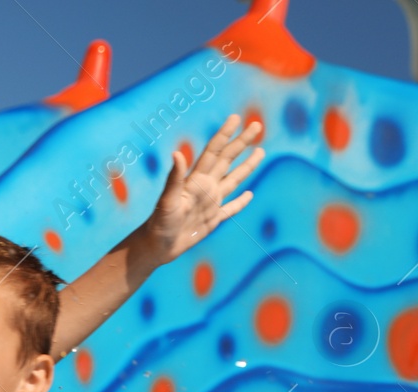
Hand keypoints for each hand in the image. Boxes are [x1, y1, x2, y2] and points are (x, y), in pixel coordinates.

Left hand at [138, 114, 264, 264]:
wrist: (156, 246)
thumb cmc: (159, 223)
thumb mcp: (167, 200)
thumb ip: (174, 178)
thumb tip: (177, 153)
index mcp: (196, 181)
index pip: (214, 151)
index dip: (225, 134)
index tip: (236, 118)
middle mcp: (205, 188)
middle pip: (227, 160)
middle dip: (242, 142)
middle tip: (257, 125)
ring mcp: (210, 203)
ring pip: (234, 180)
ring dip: (247, 166)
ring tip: (261, 151)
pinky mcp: (212, 221)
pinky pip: (231, 209)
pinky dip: (241, 202)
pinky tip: (250, 195)